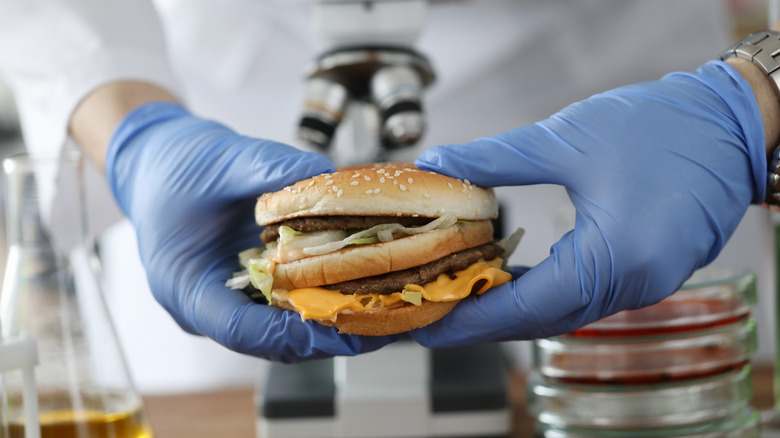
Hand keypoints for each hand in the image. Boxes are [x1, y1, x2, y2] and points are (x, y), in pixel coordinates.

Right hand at [107, 102, 399, 361]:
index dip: (294, 332)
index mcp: (185, 285)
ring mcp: (229, 299)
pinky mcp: (248, 288)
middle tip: (382, 323)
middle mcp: (207, 305)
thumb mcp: (220, 159)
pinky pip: (288, 306)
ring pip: (285, 330)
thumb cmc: (173, 166)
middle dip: (328, 334)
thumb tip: (326, 176)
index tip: (341, 322)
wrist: (157, 161)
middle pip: (271, 340)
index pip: (240, 328)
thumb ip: (270, 167)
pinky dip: (323, 299)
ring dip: (332, 321)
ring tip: (383, 310)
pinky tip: (360, 287)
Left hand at [411, 61, 765, 346]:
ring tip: (464, 297)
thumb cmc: (663, 125)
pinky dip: (546, 294)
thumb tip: (440, 163)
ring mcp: (648, 283)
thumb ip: (496, 158)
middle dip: (485, 319)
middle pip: (543, 319)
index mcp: (616, 257)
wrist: (734, 121)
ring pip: (565, 312)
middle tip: (435, 313)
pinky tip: (515, 278)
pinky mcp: (651, 272)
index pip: (527, 306)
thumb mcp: (567, 138)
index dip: (472, 317)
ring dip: (515, 307)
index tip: (430, 323)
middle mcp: (635, 283)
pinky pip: (587, 297)